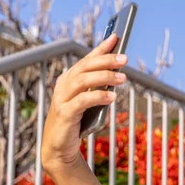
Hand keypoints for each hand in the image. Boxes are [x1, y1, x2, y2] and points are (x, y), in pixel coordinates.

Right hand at [41, 33, 127, 175]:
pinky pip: (82, 101)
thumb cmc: (77, 123)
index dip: (101, 48)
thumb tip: (118, 74)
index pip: (87, 59)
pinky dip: (98, 97)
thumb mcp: (90, 102)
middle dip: (106, 60)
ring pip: (83, 80)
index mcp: (69, 79)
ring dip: (104, 77)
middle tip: (124, 58)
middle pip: (85, 67)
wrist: (60, 148)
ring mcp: (62, 99)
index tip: (116, 37)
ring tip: (123, 78)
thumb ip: (99, 88)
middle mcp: (64, 85)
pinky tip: (112, 97)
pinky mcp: (64, 114)